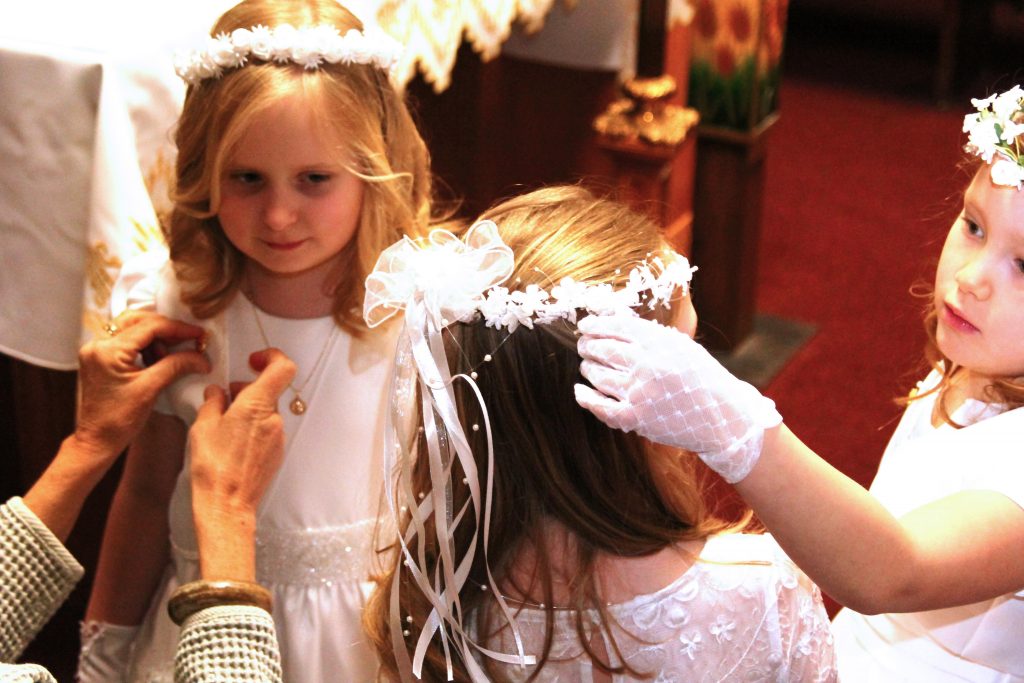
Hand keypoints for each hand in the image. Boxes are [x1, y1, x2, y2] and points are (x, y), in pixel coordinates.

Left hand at [75, 311, 209, 463]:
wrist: (97, 440)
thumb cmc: (117, 421)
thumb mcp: (151, 389)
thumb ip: (176, 366)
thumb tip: (199, 356)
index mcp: (107, 351)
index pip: (149, 327)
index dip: (177, 328)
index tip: (197, 334)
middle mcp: (97, 346)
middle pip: (138, 320)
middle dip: (166, 329)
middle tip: (188, 339)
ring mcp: (97, 351)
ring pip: (132, 328)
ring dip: (156, 337)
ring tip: (171, 355)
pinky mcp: (101, 359)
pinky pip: (127, 341)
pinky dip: (145, 345)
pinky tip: (158, 358)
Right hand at [188, 348, 294, 579]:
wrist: (226, 505)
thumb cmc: (213, 468)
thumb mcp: (203, 426)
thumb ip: (213, 402)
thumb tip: (216, 393)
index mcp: (257, 406)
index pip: (283, 368)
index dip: (272, 357)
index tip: (254, 360)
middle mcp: (274, 419)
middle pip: (269, 391)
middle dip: (248, 389)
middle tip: (226, 396)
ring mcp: (278, 437)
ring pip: (267, 412)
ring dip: (249, 410)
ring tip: (223, 423)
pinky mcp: (276, 453)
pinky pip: (267, 430)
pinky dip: (253, 427)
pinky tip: (232, 441)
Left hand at [574, 314, 781, 482]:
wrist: (723, 416)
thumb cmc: (700, 377)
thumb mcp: (680, 345)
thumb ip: (647, 333)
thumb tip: (608, 317)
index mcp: (659, 341)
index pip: (615, 326)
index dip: (595, 324)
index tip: (585, 326)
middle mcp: (647, 364)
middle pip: (601, 348)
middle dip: (587, 345)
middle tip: (583, 345)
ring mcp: (640, 392)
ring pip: (597, 374)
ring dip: (587, 368)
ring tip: (588, 366)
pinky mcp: (635, 418)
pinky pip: (599, 406)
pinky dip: (585, 397)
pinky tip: (580, 391)